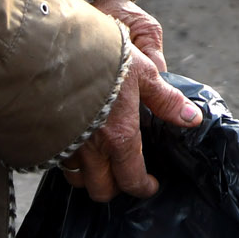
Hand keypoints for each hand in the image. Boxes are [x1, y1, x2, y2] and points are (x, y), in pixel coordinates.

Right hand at [63, 0, 200, 201]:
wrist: (54, 47)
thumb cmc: (101, 57)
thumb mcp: (143, 73)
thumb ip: (166, 100)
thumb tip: (192, 117)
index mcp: (119, 136)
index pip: (132, 179)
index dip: (143, 187)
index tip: (149, 185)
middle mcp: (91, 148)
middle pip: (101, 190)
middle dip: (115, 188)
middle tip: (125, 176)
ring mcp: (65, 144)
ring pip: (76, 179)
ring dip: (88, 176)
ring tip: (99, 161)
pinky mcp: (46, 135)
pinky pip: (56, 160)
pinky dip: (68, 158)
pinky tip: (75, 143)